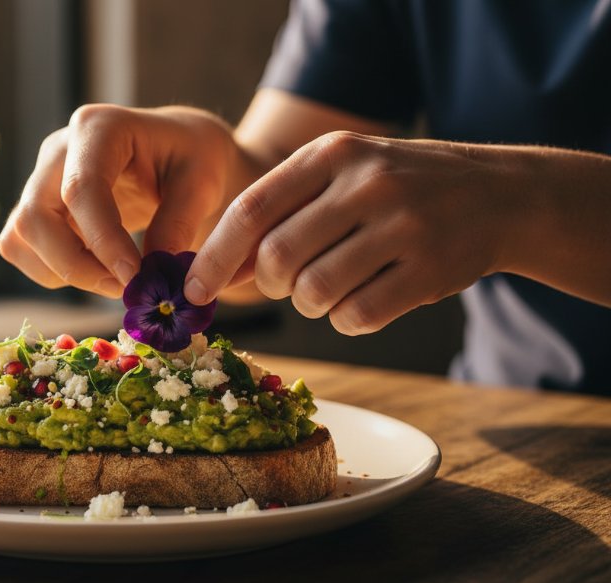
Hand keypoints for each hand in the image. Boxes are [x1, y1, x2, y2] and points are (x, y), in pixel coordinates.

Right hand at [0, 104, 250, 297]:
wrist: (178, 154)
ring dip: (62, 272)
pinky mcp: (37, 207)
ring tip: (115, 281)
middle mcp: (58, 150)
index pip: (82, 189)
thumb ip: (179, 223)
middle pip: (36, 217)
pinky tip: (96, 272)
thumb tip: (151, 274)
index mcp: (99, 127)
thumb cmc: (193, 158)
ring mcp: (41, 179)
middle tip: (125, 288)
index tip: (133, 277)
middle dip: (75, 265)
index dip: (102, 240)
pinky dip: (53, 272)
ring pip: (21, 237)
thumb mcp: (204, 182)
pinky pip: (21, 248)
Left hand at [185, 131, 521, 334]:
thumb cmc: (394, 190)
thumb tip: (215, 271)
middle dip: (267, 284)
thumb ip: (278, 214)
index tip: (193, 289)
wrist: (497, 194)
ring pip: (314, 292)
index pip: (251, 209)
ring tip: (329, 287)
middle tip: (282, 284)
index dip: (214, 255)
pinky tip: (361, 301)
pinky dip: (346, 321)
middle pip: (277, 257)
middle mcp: (366, 183)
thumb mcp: (338, 176)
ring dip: (309, 304)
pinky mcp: (430, 270)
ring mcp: (403, 225)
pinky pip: (358, 316)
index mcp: (332, 153)